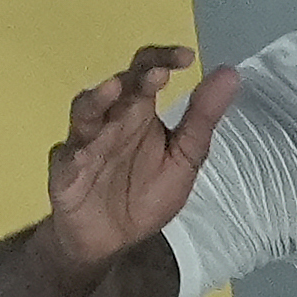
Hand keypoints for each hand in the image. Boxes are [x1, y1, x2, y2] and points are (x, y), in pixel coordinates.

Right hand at [42, 44, 240, 269]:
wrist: (112, 239)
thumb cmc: (145, 194)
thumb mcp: (183, 159)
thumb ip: (201, 119)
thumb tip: (230, 74)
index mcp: (139, 113)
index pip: (147, 74)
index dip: (162, 60)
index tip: (187, 57)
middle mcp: (111, 120)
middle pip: (118, 88)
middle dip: (136, 78)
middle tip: (158, 72)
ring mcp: (86, 144)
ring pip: (86, 114)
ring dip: (97, 101)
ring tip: (114, 90)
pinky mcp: (67, 173)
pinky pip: (69, 158)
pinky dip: (76, 152)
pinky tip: (86, 151)